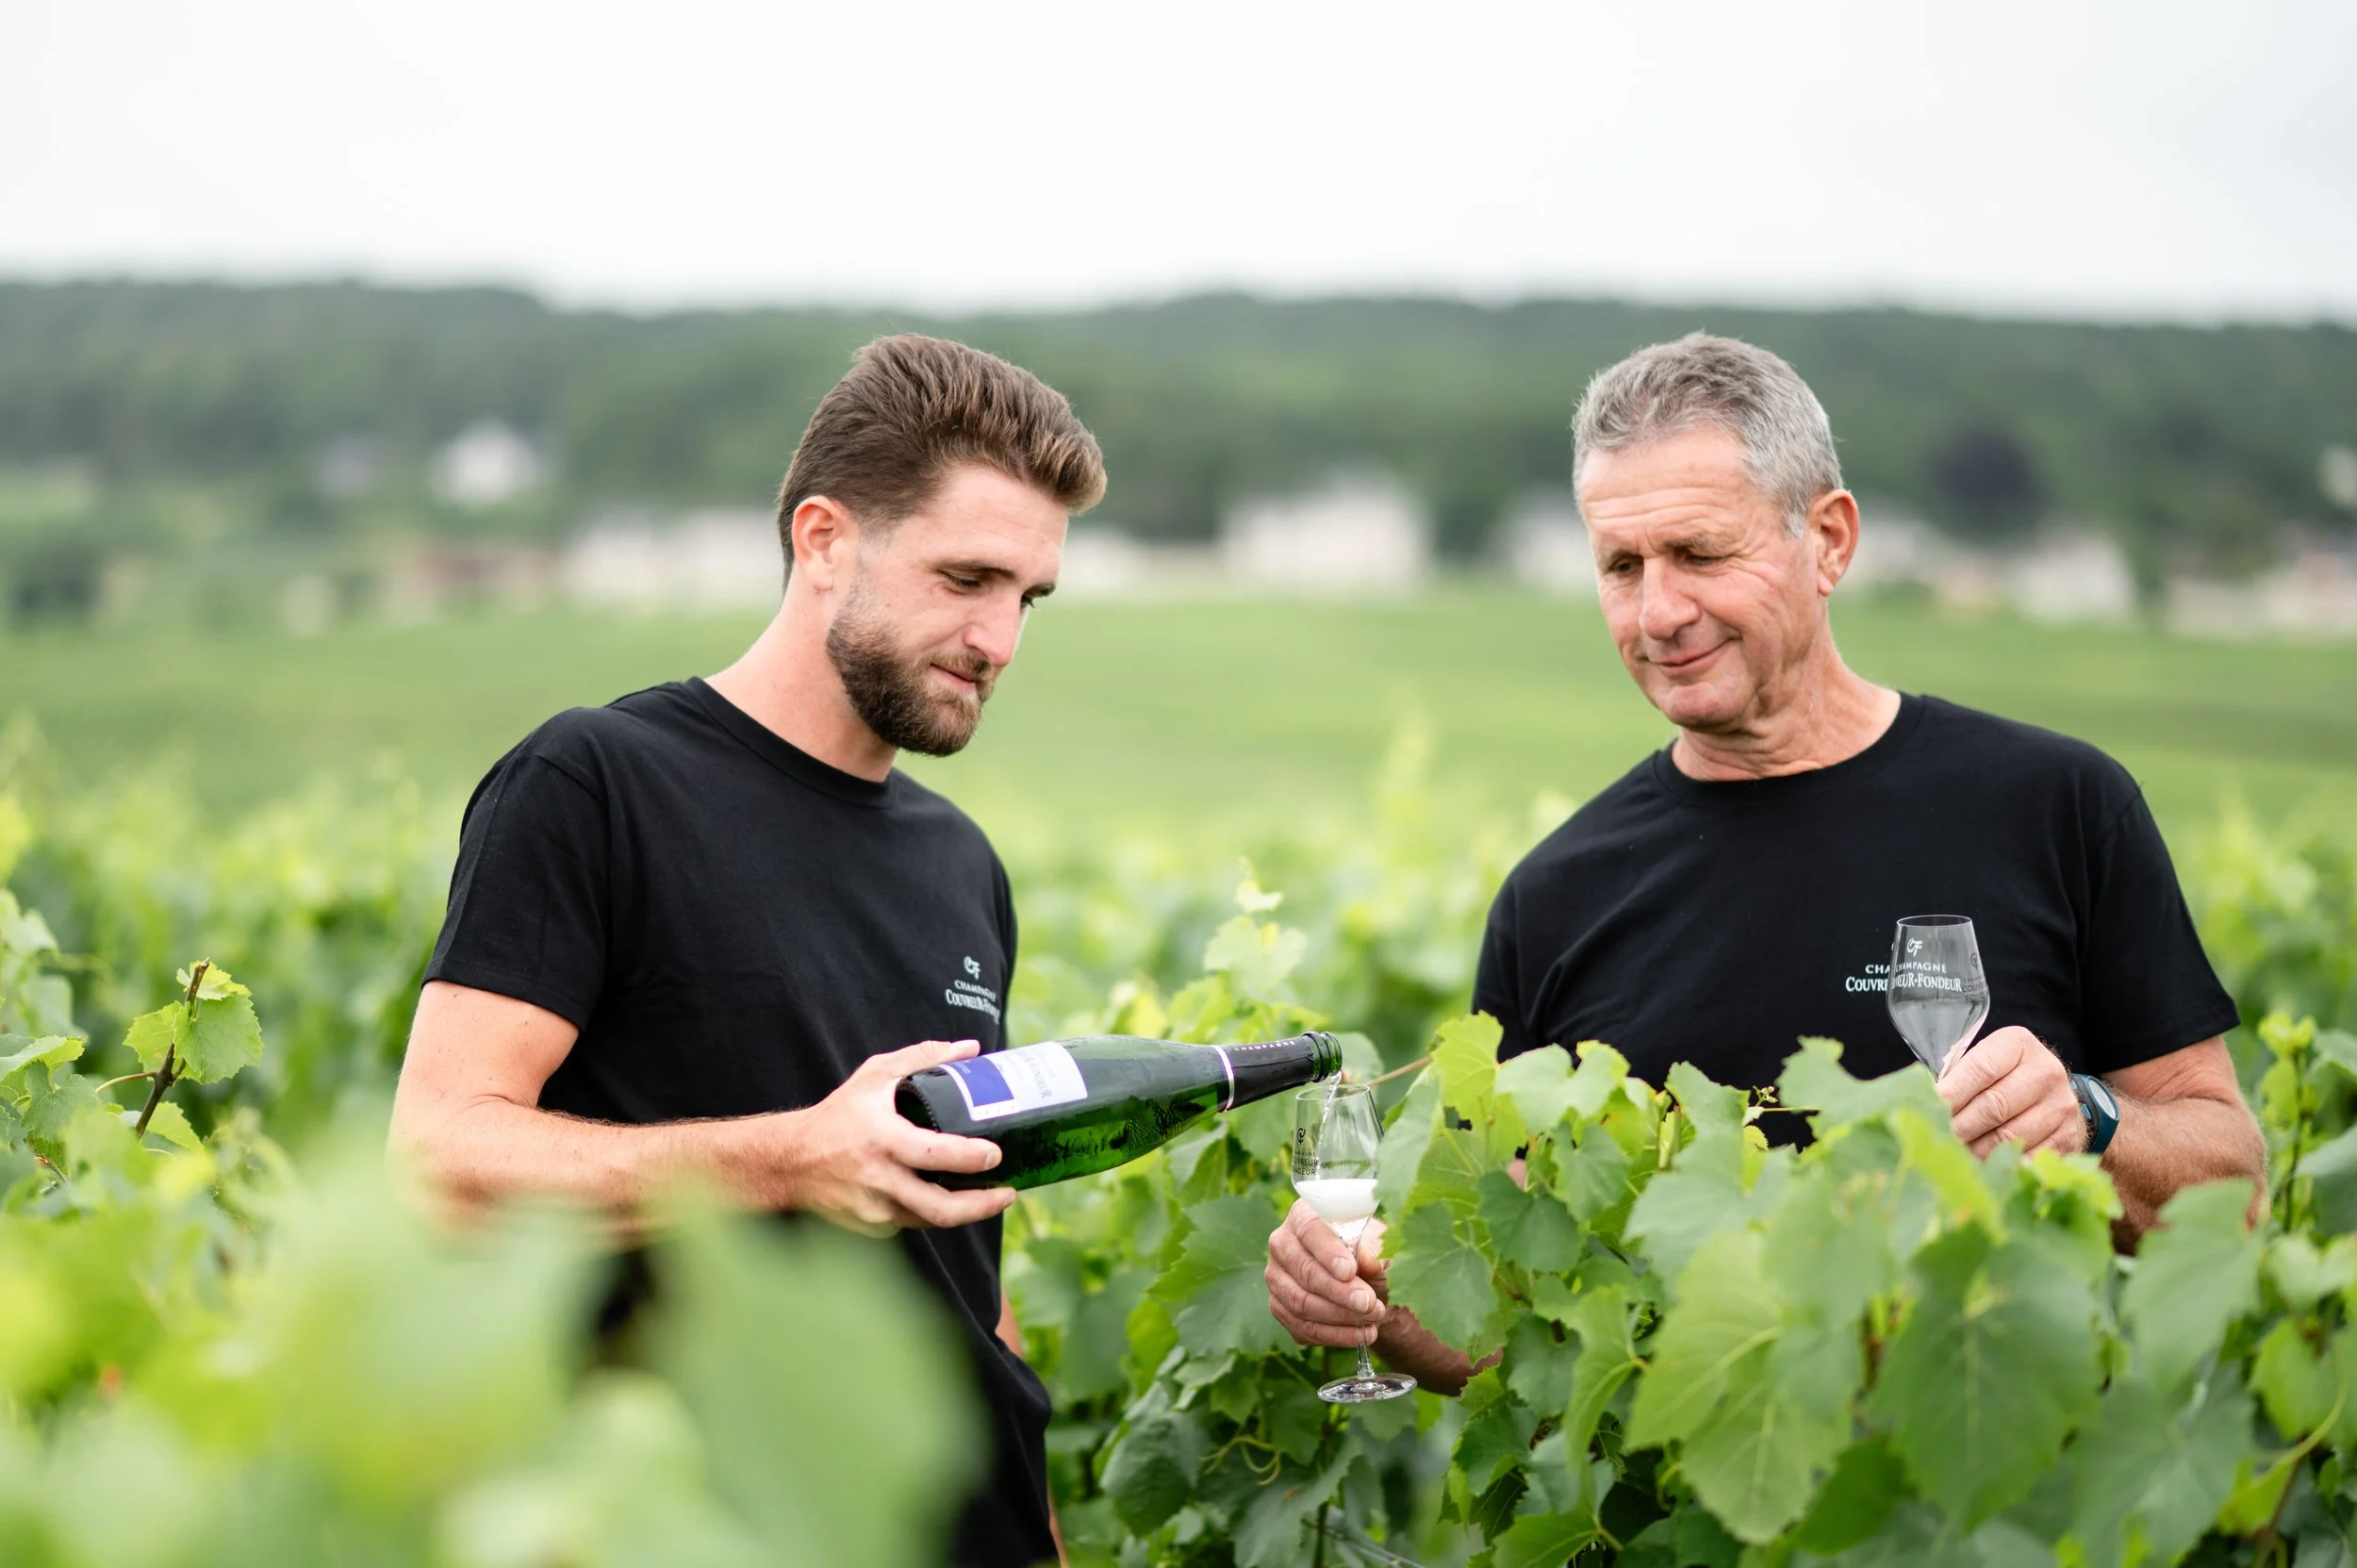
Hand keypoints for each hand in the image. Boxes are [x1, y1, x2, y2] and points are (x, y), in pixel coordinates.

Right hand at [765, 1038, 1016, 1235]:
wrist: (791, 1161)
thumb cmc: (838, 1115)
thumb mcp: (875, 1076)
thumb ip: (923, 1058)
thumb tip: (970, 1048)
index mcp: (882, 1139)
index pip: (935, 1154)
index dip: (970, 1159)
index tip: (996, 1154)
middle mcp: (878, 1179)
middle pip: (940, 1209)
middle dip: (981, 1206)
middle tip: (1008, 1192)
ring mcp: (874, 1209)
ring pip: (930, 1220)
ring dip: (963, 1212)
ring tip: (988, 1197)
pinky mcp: (871, 1226)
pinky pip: (911, 1221)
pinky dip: (931, 1211)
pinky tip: (946, 1197)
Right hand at [1266, 1201, 1388, 1348]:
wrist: (1364, 1281)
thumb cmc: (1368, 1252)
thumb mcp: (1378, 1244)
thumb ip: (1375, 1249)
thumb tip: (1370, 1260)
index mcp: (1303, 1215)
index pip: (1310, 1231)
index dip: (1329, 1252)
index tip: (1351, 1271)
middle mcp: (1282, 1244)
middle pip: (1304, 1270)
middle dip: (1340, 1292)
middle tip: (1370, 1304)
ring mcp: (1276, 1277)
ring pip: (1301, 1302)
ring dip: (1340, 1316)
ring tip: (1373, 1319)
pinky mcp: (1279, 1307)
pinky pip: (1301, 1327)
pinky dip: (1334, 1335)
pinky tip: (1360, 1335)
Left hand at [1939, 1026, 2087, 1157]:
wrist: (2052, 1095)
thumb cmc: (2002, 1078)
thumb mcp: (1983, 1065)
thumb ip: (1957, 1078)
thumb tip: (1924, 1104)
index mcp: (2018, 1044)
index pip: (1980, 1068)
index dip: (1952, 1093)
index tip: (1928, 1109)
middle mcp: (2046, 1071)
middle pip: (1994, 1106)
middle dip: (1959, 1127)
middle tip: (1936, 1141)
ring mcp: (2062, 1106)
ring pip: (2009, 1137)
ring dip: (1976, 1151)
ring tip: (1954, 1156)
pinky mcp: (2069, 1137)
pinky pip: (2028, 1159)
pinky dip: (2002, 1166)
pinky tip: (1983, 1168)